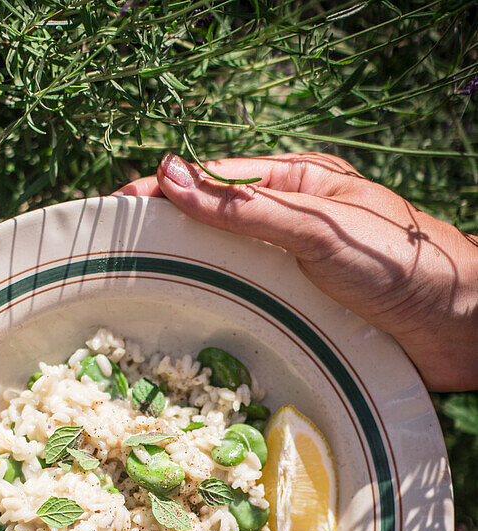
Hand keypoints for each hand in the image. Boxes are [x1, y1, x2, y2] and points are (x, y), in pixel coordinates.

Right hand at [116, 152, 477, 391]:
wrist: (459, 327)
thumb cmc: (398, 264)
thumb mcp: (317, 228)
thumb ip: (247, 207)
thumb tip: (172, 177)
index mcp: (297, 185)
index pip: (214, 180)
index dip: (163, 193)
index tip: (114, 212)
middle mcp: (291, 225)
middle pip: (214, 225)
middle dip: (166, 236)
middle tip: (115, 258)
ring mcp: (295, 271)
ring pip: (226, 268)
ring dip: (186, 278)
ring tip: (136, 295)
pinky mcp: (301, 312)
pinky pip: (246, 305)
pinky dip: (214, 311)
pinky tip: (188, 326)